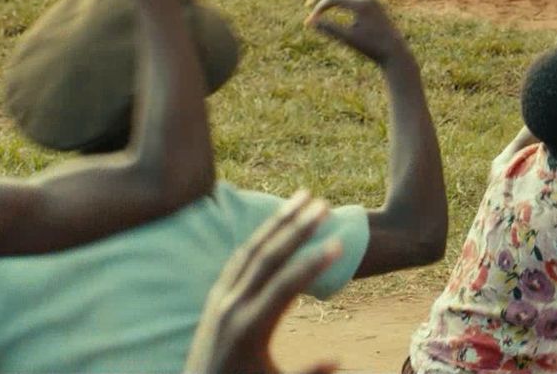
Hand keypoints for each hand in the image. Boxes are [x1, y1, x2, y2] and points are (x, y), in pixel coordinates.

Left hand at [185, 190, 340, 373]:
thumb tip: (340, 360)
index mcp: (251, 328)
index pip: (287, 286)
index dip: (315, 263)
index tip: (339, 241)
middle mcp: (232, 307)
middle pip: (268, 257)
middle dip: (297, 228)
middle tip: (323, 204)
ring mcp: (220, 299)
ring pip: (251, 250)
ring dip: (278, 222)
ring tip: (302, 197)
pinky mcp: (216, 297)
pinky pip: (240, 258)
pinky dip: (260, 237)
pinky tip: (277, 224)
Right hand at [304, 0, 410, 65]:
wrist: (395, 51)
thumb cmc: (372, 48)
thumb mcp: (349, 39)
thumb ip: (330, 29)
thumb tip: (311, 22)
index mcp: (362, 6)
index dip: (319, 8)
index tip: (310, 21)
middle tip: (308, 5)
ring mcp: (372, 1)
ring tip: (318, 5)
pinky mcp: (374, 5)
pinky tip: (334, 8)